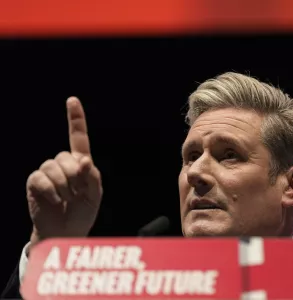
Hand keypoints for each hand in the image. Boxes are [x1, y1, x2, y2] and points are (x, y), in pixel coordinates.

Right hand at [26, 97, 101, 250]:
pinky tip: (54, 200)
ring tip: (66, 199)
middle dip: (74, 177)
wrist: (65, 231)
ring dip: (63, 186)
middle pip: (67, 156)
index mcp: (81, 163)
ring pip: (53, 166)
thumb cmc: (82, 212)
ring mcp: (48, 171)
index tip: (72, 100)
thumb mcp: (95, 195)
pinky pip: (40, 178)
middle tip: (76, 194)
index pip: (78, 137)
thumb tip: (83, 160)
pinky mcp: (35, 181)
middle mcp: (64, 163)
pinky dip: (50, 190)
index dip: (75, 119)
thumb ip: (91, 177)